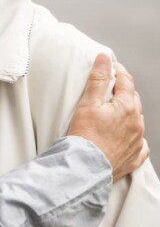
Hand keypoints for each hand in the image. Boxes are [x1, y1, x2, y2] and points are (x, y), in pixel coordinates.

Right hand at [68, 53, 147, 181]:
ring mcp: (138, 142)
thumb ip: (98, 79)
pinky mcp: (134, 157)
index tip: (110, 67)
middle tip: (108, 88)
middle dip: (123, 91)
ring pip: (137, 120)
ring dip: (128, 112)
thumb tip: (104, 59)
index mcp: (127, 108)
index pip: (126, 82)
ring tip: (112, 111)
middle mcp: (137, 124)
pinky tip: (125, 136)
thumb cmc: (85, 135)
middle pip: (134, 99)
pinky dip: (134, 137)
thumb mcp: (88, 102)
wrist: (86, 167)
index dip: (118, 71)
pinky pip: (140, 145)